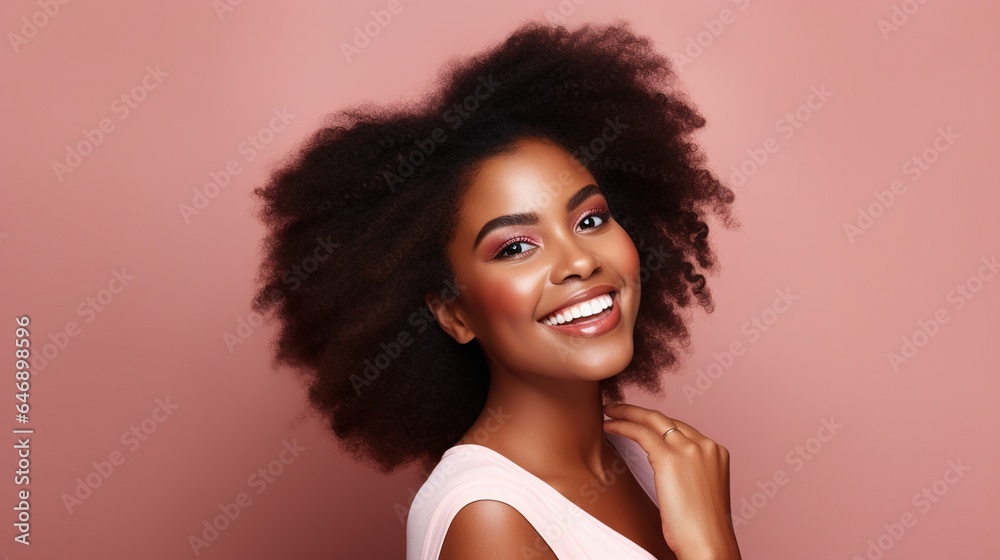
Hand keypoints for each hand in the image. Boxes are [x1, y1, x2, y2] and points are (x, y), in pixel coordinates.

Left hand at [602, 403, 740, 559]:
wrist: (708, 544)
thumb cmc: (702, 529)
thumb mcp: (700, 492)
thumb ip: (689, 473)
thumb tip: (668, 474)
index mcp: (717, 452)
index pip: (682, 429)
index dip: (658, 424)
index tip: (640, 422)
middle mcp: (706, 445)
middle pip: (667, 419)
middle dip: (640, 412)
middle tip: (618, 409)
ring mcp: (690, 449)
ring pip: (652, 420)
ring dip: (627, 413)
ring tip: (609, 412)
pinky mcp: (670, 458)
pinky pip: (640, 433)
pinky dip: (622, 426)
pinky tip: (608, 426)